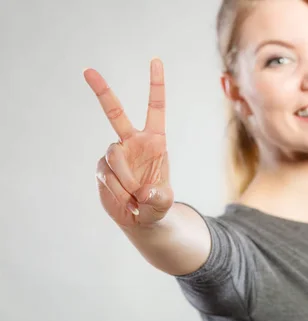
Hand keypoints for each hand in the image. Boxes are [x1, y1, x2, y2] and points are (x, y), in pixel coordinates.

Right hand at [85, 58, 173, 227]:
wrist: (140, 218)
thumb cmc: (157, 204)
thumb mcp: (164, 202)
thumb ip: (157, 197)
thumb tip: (142, 191)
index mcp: (155, 141)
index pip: (155, 108)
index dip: (156, 85)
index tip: (155, 60)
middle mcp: (133, 142)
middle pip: (115, 113)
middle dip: (102, 92)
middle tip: (87, 70)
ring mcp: (116, 154)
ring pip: (113, 157)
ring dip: (125, 180)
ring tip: (136, 198)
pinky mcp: (103, 169)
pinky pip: (107, 175)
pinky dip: (117, 191)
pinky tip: (126, 201)